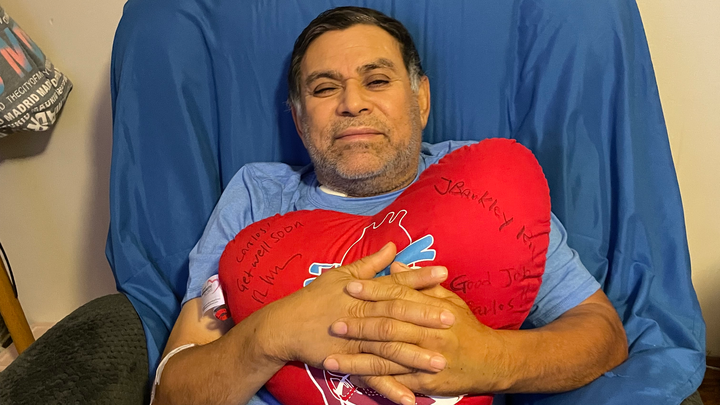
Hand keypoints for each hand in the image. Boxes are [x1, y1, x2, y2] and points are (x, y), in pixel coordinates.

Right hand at [261, 243, 452, 373]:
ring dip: (415, 356)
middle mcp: (362, 315)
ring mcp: (356, 341)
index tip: (444, 272)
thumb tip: (392, 247)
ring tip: (440, 361)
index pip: (395, 283)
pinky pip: (372, 378)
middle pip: (397, 315)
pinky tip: (410, 399)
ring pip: (389, 349)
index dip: (419, 278)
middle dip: (425, 317)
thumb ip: (370, 264)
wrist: (285, 325)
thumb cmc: (314, 298)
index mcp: (363, 293)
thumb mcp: (340, 274)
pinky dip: (391, 389)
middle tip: (451, 320)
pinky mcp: (348, 363)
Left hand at [324, 264, 509, 399]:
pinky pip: (395, 381)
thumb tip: (396, 265)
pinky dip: (374, 381)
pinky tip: (353, 379)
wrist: (491, 361)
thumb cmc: (467, 328)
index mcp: (434, 311)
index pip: (399, 298)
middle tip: (335, 323)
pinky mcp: (425, 382)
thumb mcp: (449, 300)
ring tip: (332, 357)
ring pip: (387, 358)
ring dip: (357, 358)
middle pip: (389, 327)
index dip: (373, 292)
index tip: (350, 287)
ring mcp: (426, 360)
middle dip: (360, 326)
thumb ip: (421, 284)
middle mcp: (429, 334)